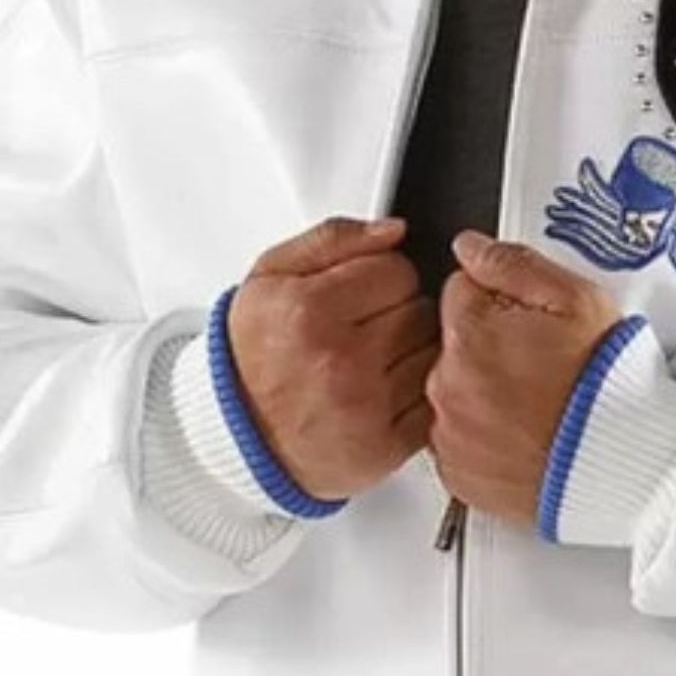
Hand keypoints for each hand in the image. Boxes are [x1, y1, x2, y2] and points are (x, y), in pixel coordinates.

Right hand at [225, 214, 439, 501]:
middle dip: (400, 312)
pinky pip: (435, 401)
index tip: (363, 292)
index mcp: (310, 311)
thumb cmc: (253, 354)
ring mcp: (367, 406)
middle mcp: (340, 360)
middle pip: (421, 310)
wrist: (239, 434)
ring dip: (414, 352)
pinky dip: (419, 394)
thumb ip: (332, 240)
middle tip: (367, 327)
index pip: (398, 269)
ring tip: (376, 359)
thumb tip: (394, 230)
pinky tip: (386, 391)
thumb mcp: (270, 276)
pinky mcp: (387, 444)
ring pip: (435, 354)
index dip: (384, 276)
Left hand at [426, 231, 624, 528]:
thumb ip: (513, 264)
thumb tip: (470, 247)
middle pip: (454, 345)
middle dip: (488, 348)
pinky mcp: (457, 472)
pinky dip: (483, 440)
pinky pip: (459, 444)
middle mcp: (446, 383)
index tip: (531, 324)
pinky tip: (523, 436)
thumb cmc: (605, 386)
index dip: (500, 302)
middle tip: (541, 366)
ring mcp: (449, 432)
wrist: (621, 461)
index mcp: (469, 332)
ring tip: (536, 405)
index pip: (461, 291)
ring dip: (483, 395)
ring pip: (454, 395)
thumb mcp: (577, 300)